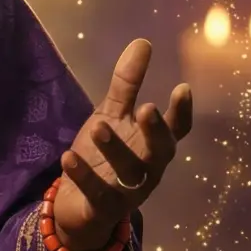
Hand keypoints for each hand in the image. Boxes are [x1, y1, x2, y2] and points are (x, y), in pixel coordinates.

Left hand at [53, 38, 193, 250]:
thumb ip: (126, 84)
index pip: (176, 130)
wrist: (75, 207)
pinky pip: (97, 194)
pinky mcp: (103, 209)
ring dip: (116, 149)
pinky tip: (68, 156)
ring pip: (130, 173)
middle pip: (161, 153)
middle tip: (147, 108)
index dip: (181, 112)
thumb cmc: (101, 157)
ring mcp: (128, 192)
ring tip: (99, 127)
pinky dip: (84, 176)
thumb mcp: (111, 116)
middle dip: (156, 132)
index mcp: (151, 146)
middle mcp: (147, 170)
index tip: (182, 88)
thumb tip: (143, 42)